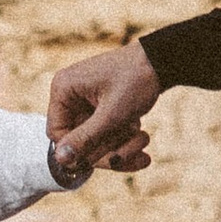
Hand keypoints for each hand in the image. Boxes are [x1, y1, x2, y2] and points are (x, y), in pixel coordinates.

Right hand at [48, 38, 159, 176]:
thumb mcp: (112, 115)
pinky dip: (123, 139)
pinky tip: (143, 136)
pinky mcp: (100, 107)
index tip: (104, 159)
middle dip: (109, 149)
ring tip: (144, 137)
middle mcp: (70, 95)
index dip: (79, 151)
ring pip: (95, 140)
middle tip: (137, 147)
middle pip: (79, 140)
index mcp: (63, 90)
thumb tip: (60, 160)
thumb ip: (85, 139)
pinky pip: (105, 133)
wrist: (162, 61)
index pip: (58, 133)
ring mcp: (85, 101)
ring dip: (121, 145)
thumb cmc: (136, 80)